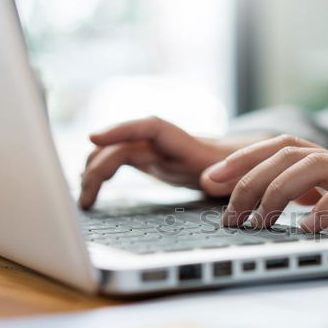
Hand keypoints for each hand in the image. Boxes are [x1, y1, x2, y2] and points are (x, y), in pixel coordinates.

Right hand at [78, 116, 264, 208]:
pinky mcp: (150, 161)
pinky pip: (118, 162)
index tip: (94, 137)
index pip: (150, 127)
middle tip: (86, 200)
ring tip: (85, 201)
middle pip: (121, 146)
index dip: (122, 129)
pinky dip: (102, 175)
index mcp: (186, 143)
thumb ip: (226, 175)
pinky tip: (91, 193)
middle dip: (98, 168)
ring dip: (94, 172)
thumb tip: (208, 181)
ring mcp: (155, 150)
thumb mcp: (241, 173)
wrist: (241, 161)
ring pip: (113, 153)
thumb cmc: (243, 167)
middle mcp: (165, 143)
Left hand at [203, 135, 327, 231]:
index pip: (280, 147)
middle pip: (284, 153)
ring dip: (275, 192)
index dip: (242, 159)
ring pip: (309, 165)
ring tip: (257, 222)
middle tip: (227, 212)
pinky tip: (307, 228)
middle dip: (246, 179)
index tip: (211, 181)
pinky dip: (325, 207)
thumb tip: (298, 210)